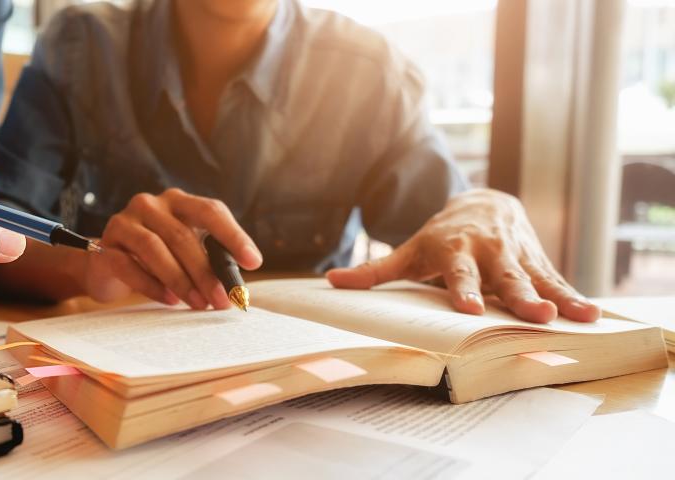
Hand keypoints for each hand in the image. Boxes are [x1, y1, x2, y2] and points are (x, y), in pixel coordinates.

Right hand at [82, 188, 261, 308]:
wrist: (107, 266)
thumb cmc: (156, 259)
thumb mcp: (185, 253)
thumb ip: (209, 259)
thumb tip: (236, 287)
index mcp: (177, 201)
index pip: (210, 210)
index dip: (233, 236)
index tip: (253, 262)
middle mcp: (150, 204)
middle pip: (182, 235)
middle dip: (206, 272)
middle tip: (221, 300)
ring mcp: (124, 223)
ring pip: (155, 249)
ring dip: (180, 280)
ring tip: (198, 304)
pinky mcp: (105, 247)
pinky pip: (129, 266)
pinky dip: (153, 286)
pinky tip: (170, 301)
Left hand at [327, 189, 599, 322]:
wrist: (484, 204)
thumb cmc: (440, 237)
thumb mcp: (409, 251)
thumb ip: (374, 271)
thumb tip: (331, 282)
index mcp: (455, 250)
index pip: (458, 273)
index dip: (463, 290)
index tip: (468, 308)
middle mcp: (489, 251)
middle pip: (503, 277)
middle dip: (517, 295)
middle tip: (532, 314)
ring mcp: (516, 256)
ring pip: (534, 279)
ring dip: (551, 298)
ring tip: (567, 316)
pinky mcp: (537, 261)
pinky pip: (556, 281)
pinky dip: (573, 297)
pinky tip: (591, 316)